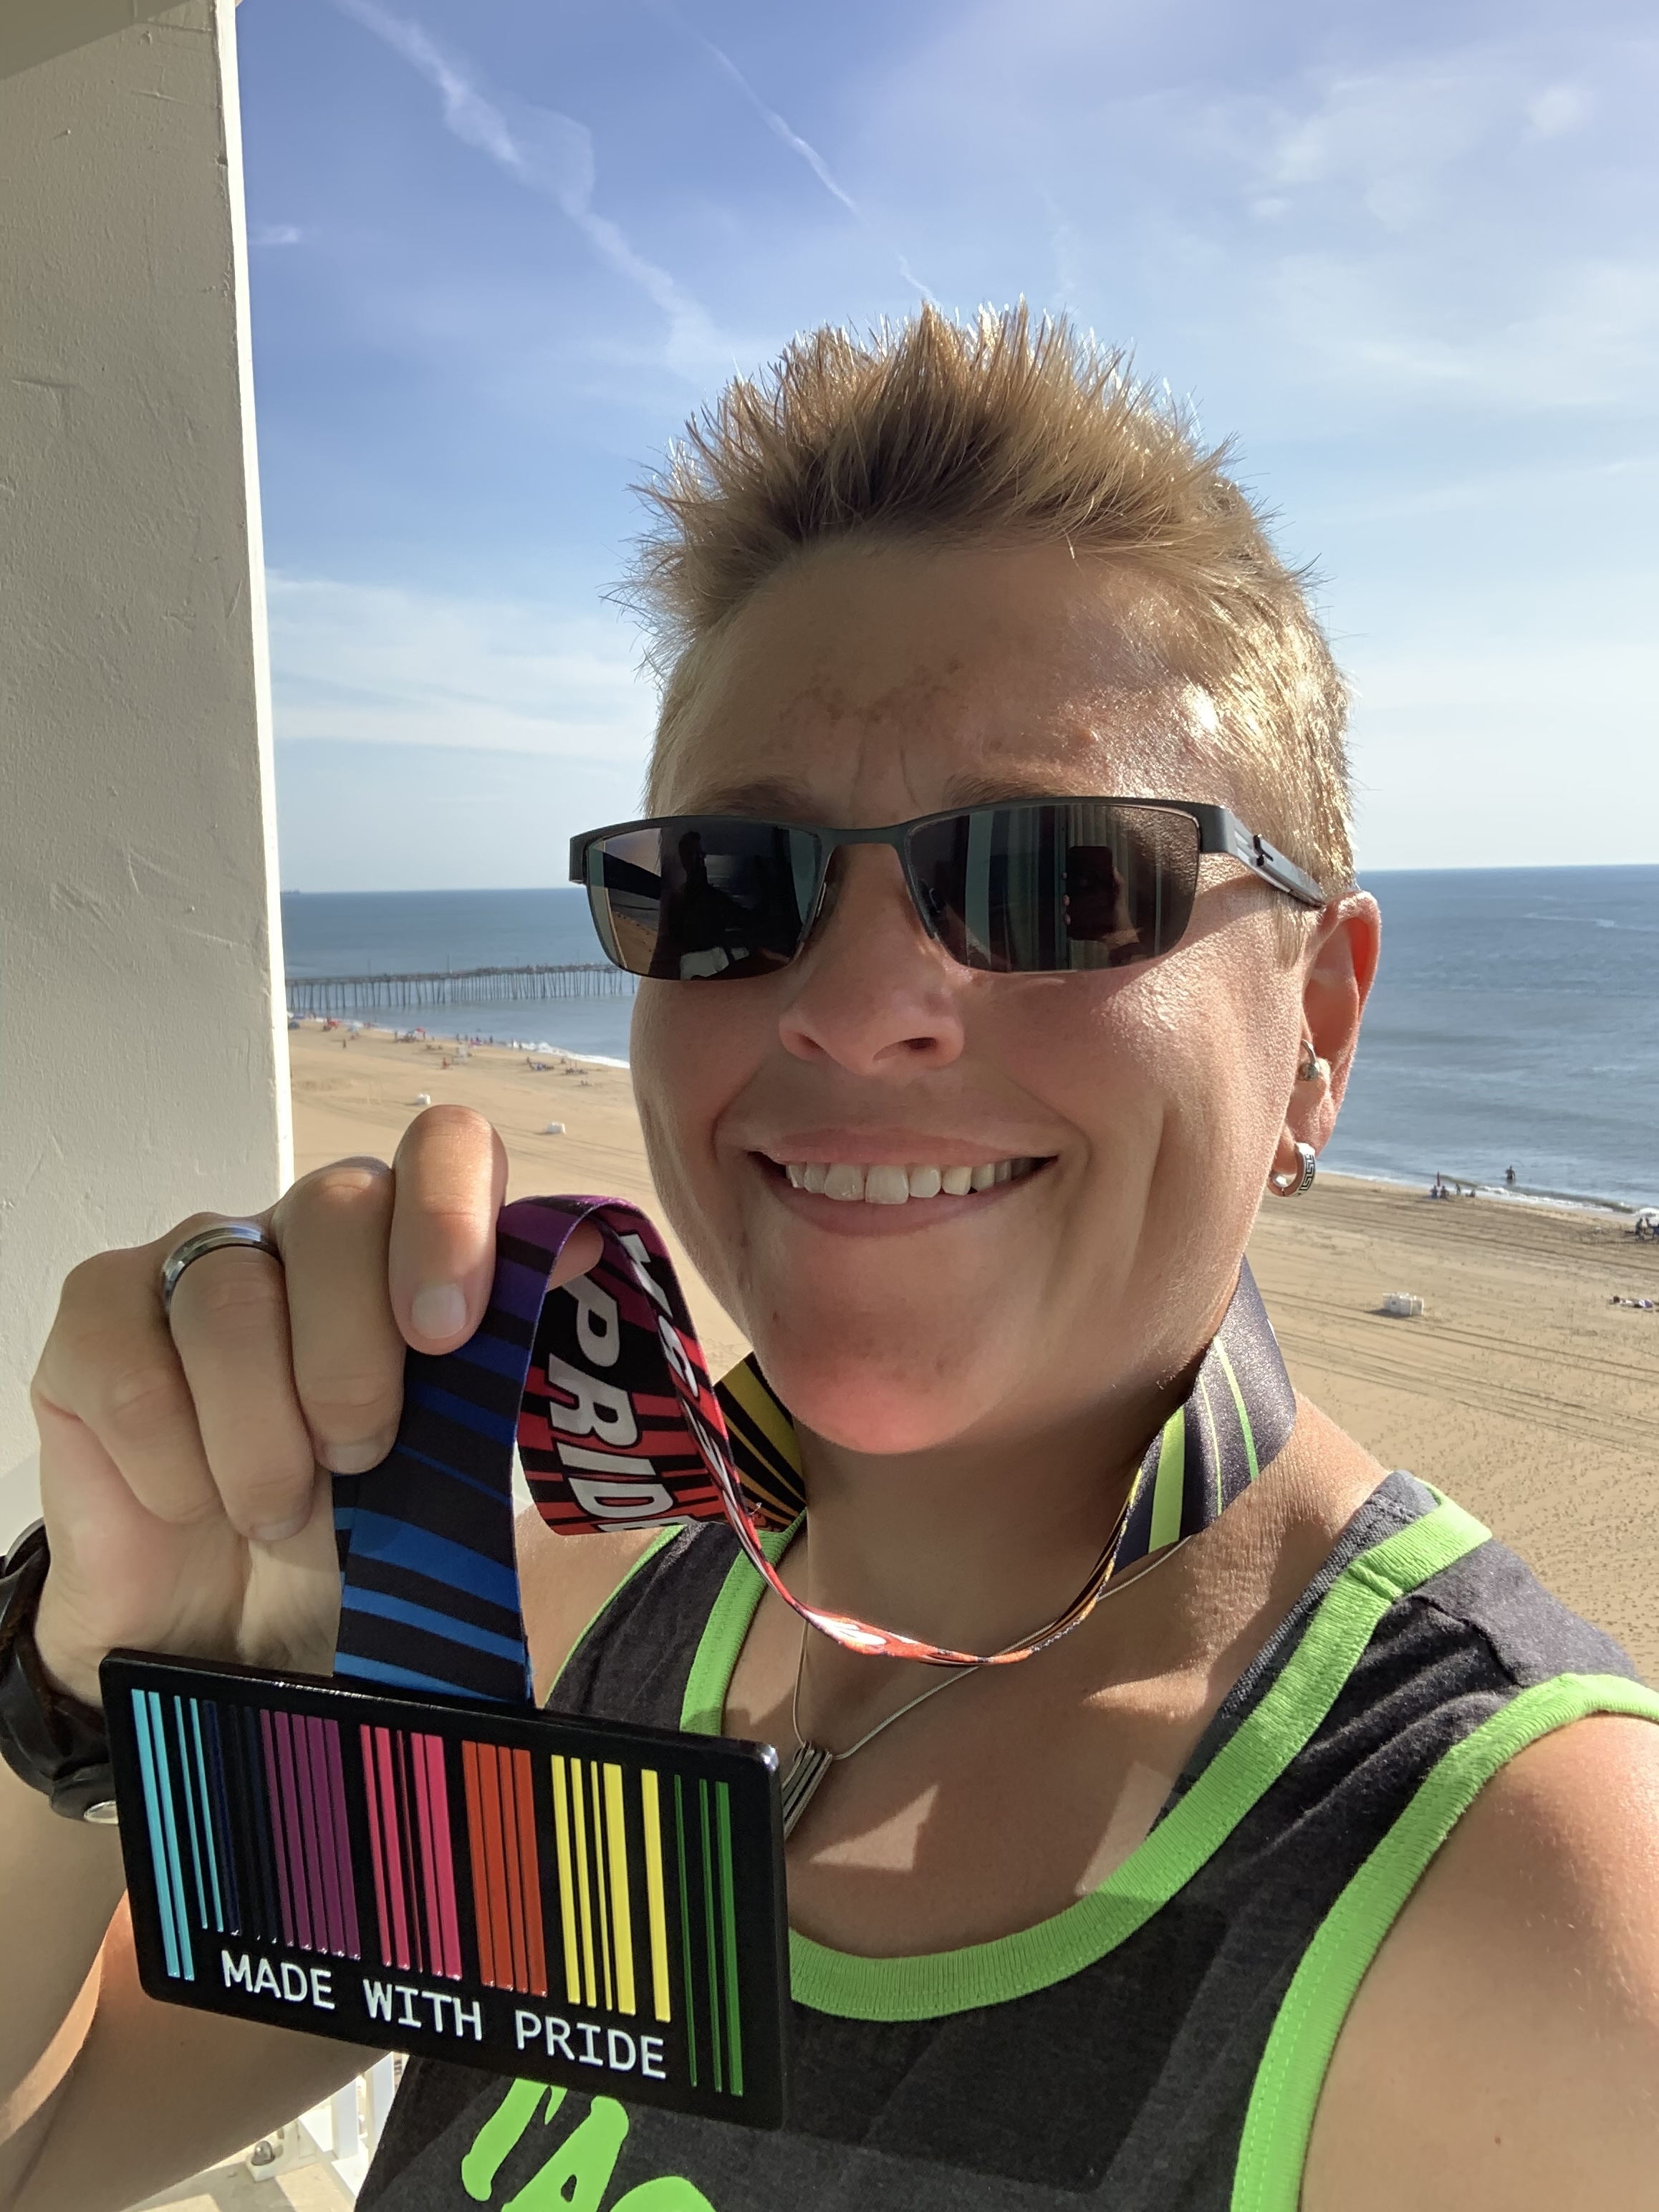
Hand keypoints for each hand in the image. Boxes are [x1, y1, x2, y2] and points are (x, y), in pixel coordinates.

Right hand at [27, 1108, 601, 1705]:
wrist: (234, 1638)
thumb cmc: (360, 1538)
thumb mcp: (463, 1467)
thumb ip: (519, 1361)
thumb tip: (585, 1245)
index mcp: (408, 1246)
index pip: (443, 1145)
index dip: (450, 1215)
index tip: (445, 1333)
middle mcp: (302, 1230)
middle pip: (335, 1206)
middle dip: (355, 1358)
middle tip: (361, 1460)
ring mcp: (190, 1263)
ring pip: (230, 1296)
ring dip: (265, 1439)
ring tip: (278, 1510)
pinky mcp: (96, 1320)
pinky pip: (133, 1368)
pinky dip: (176, 1463)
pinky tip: (194, 1502)